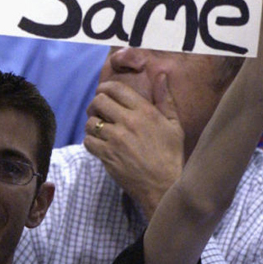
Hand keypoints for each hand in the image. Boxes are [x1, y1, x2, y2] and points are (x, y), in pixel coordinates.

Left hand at [83, 76, 183, 216]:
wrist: (165, 187)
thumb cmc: (171, 155)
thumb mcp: (174, 124)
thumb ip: (165, 98)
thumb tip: (162, 75)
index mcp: (145, 111)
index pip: (115, 88)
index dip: (105, 88)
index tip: (105, 93)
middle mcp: (129, 122)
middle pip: (99, 101)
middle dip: (96, 104)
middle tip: (99, 111)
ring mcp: (116, 140)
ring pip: (91, 122)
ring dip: (92, 124)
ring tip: (100, 128)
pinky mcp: (108, 156)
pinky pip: (88, 141)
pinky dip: (90, 141)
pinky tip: (99, 143)